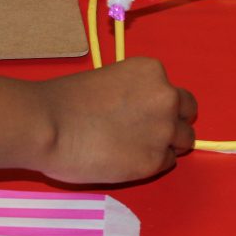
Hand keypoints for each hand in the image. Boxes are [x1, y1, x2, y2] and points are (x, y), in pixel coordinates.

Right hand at [0, 58, 196, 182]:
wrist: (48, 126)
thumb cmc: (65, 100)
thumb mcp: (108, 80)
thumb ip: (133, 93)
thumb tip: (138, 112)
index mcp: (152, 72)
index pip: (172, 90)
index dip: (158, 104)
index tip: (140, 113)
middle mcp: (166, 97)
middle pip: (187, 113)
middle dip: (172, 122)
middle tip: (145, 132)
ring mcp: (164, 130)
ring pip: (184, 141)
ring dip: (166, 145)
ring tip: (135, 149)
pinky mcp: (155, 161)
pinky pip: (167, 163)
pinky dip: (152, 164)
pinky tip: (126, 161)